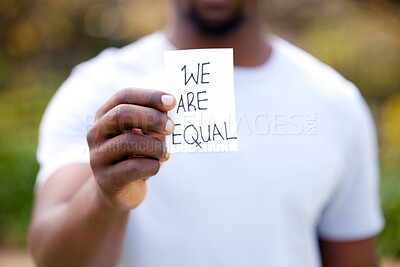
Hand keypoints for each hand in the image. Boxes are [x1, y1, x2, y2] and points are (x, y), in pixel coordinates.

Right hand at [87, 88, 175, 210]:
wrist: (120, 192)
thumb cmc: (136, 156)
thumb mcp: (145, 135)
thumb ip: (154, 121)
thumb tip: (169, 107)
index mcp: (105, 116)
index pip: (124, 96)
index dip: (149, 96)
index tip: (172, 101)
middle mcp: (96, 133)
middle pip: (121, 114)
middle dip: (152, 117)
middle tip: (171, 127)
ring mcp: (98, 157)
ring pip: (128, 142)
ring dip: (156, 146)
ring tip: (165, 153)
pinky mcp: (107, 179)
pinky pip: (134, 167)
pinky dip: (153, 165)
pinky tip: (156, 166)